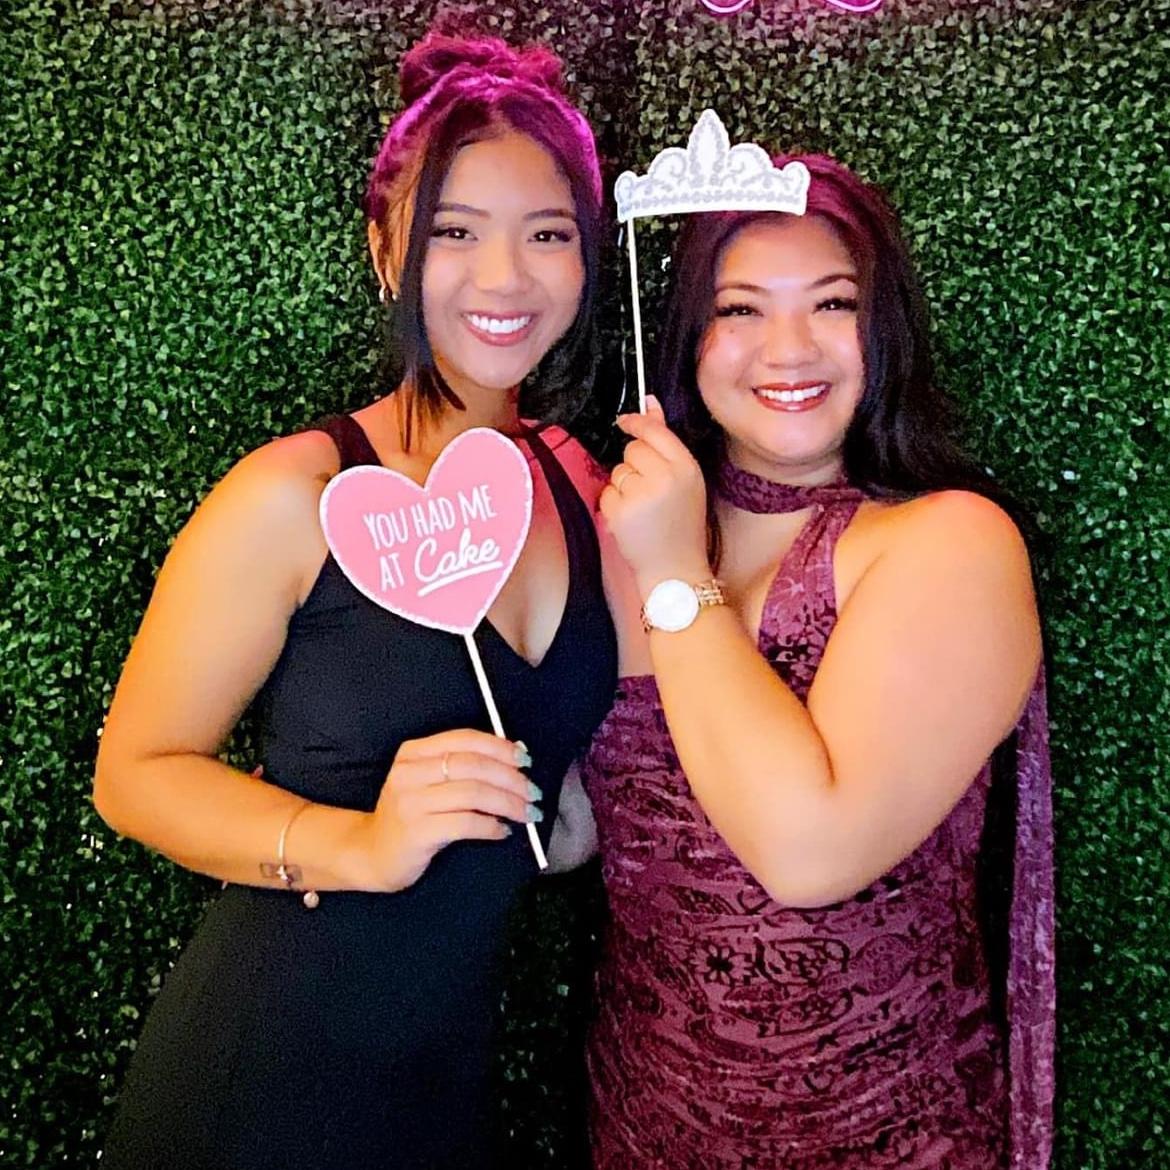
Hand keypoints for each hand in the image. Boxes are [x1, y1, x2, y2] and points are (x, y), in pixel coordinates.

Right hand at [359, 730, 538, 891]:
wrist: (372, 854)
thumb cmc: (411, 815)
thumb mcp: (427, 782)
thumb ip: (461, 767)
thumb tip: (514, 754)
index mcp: (413, 752)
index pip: (464, 739)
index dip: (499, 747)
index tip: (525, 759)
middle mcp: (409, 773)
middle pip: (472, 766)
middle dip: (511, 778)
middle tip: (533, 792)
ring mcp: (411, 803)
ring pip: (473, 794)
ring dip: (508, 803)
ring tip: (526, 813)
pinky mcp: (417, 833)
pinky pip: (466, 824)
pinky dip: (491, 827)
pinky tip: (502, 831)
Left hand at [599, 396, 711, 592]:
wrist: (676, 570)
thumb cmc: (681, 525)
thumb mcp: (685, 481)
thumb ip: (666, 442)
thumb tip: (649, 401)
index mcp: (687, 467)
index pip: (655, 431)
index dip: (637, 422)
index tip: (626, 421)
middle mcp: (666, 477)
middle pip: (633, 449)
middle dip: (634, 464)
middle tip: (649, 490)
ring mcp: (642, 495)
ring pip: (618, 471)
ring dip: (624, 486)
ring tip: (643, 509)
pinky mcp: (621, 511)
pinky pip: (607, 492)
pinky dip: (613, 505)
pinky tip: (631, 520)